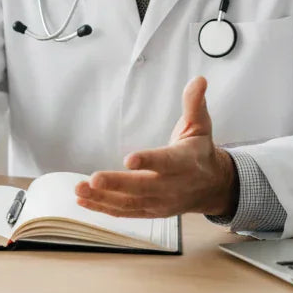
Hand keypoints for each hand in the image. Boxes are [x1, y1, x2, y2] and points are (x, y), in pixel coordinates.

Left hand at [75, 76, 238, 218]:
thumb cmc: (200, 152)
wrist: (213, 186)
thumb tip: (198, 80)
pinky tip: (83, 200)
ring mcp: (160, 202)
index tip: (129, 159)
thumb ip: (194, 103)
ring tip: (79, 189)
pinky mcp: (150, 211)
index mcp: (184, 162)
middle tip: (94, 179)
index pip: (166, 162)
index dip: (149, 161)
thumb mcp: (200, 125)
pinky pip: (125, 212)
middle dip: (117, 184)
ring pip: (130, 203)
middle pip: (143, 187)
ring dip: (103, 198)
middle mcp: (172, 186)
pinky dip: (103, 208)